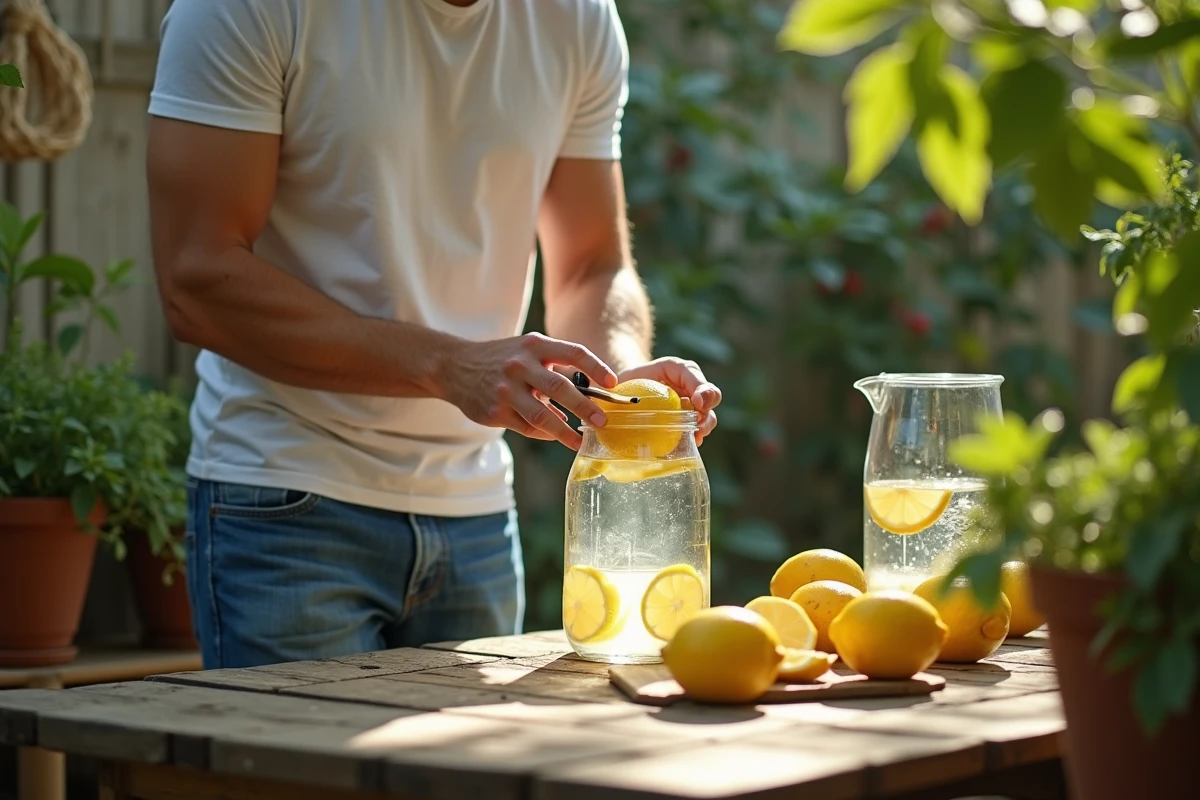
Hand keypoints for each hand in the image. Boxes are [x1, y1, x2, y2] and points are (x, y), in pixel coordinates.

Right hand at [441, 332, 617, 448]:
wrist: (454, 366)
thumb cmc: (502, 359)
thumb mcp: (526, 351)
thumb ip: (553, 369)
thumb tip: (588, 396)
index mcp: (533, 345)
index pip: (573, 352)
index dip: (596, 368)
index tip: (613, 383)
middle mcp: (519, 364)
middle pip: (560, 387)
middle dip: (586, 407)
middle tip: (603, 421)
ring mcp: (505, 389)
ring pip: (542, 415)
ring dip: (566, 431)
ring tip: (581, 440)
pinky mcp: (494, 411)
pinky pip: (526, 427)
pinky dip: (545, 433)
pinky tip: (555, 435)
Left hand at [617, 357, 720, 444]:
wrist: (628, 395)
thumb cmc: (626, 382)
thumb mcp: (624, 378)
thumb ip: (620, 387)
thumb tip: (613, 406)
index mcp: (679, 370)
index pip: (694, 375)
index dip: (702, 390)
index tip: (697, 403)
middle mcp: (691, 386)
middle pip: (711, 397)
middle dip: (708, 410)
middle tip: (698, 423)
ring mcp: (693, 406)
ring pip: (708, 416)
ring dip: (704, 427)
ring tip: (695, 437)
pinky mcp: (689, 423)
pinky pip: (697, 432)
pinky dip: (695, 439)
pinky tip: (688, 445)